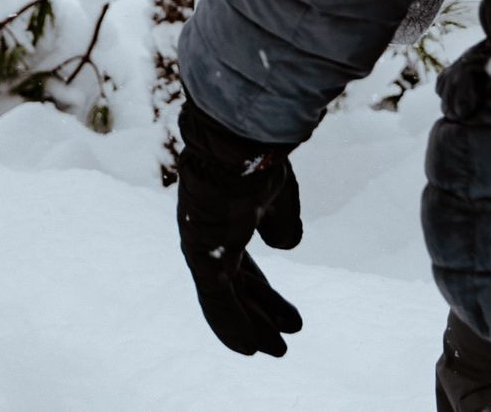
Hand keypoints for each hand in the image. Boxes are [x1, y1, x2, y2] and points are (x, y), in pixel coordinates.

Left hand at [174, 98, 305, 357]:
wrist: (238, 138)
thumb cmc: (256, 157)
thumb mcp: (277, 194)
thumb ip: (280, 221)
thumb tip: (285, 245)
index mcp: (225, 220)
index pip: (243, 267)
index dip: (264, 294)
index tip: (288, 320)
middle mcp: (209, 235)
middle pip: (235, 285)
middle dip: (258, 314)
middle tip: (281, 343)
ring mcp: (202, 245)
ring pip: (225, 298)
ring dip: (248, 326)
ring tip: (271, 352)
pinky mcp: (202, 253)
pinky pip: (216, 299)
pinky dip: (230, 325)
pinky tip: (249, 348)